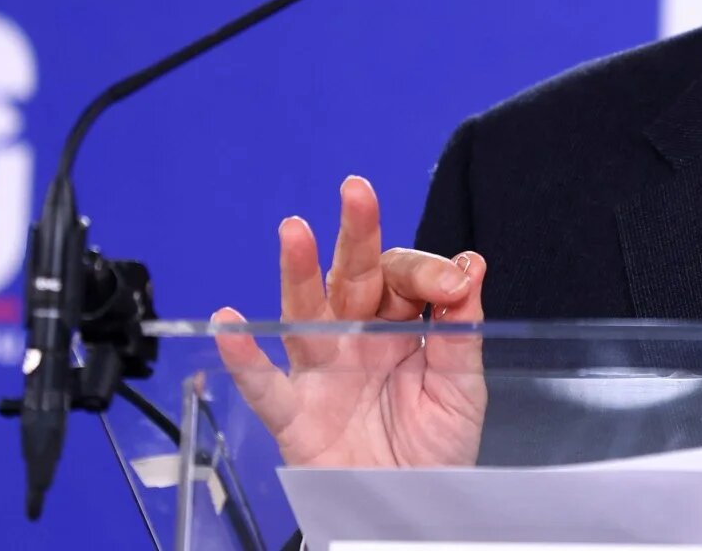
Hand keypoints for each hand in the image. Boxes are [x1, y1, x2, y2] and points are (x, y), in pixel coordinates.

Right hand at [212, 175, 486, 467]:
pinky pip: (267, 385)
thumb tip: (470, 265)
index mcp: (401, 326)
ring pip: (305, 313)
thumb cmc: (436, 448)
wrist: (415, 511)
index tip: (452, 283)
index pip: (405, 278)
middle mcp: (357, 339)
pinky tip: (231, 326)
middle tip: (357, 191)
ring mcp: (323, 372)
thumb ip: (463, 328)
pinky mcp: (296, 415)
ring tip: (295, 231)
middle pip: (353, 276)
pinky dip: (245, 358)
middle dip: (356, 234)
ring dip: (299, 273)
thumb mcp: (463, 386)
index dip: (427, 271)